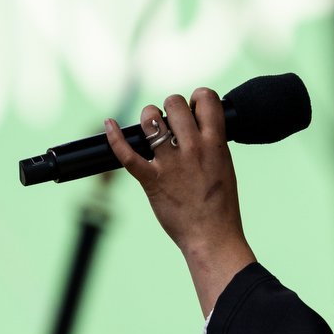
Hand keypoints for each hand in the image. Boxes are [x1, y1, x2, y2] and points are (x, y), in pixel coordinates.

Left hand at [105, 88, 255, 316]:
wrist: (212, 236)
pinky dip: (114, 138)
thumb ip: (212, 144)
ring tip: (150, 128)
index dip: (198, 97)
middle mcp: (193, 149)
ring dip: (148, 118)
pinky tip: (109, 125)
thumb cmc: (221, 206)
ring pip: (151, 119)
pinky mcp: (152, 180)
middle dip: (170, 107)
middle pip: (174, 103)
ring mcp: (171, 164)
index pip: (207, 99)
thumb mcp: (225, 166)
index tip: (194, 109)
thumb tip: (197, 126)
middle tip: (170, 122)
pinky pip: (127, 154)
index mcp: (216, 144)